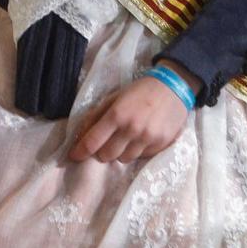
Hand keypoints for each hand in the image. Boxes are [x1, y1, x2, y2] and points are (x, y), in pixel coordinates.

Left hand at [68, 74, 192, 163]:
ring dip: (120, 152)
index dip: (80, 151)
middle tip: (106, 142)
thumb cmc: (140, 91)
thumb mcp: (114, 97)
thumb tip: (80, 135)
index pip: (93, 142)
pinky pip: (141, 157)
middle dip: (102, 151)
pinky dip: (137, 151)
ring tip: (126, 138)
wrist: (173, 88)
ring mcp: (147, 139)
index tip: (73, 156)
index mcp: (117, 114)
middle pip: (107, 156)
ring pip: (124, 159)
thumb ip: (96, 115)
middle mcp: (132, 129)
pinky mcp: (161, 144)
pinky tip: (140, 138)